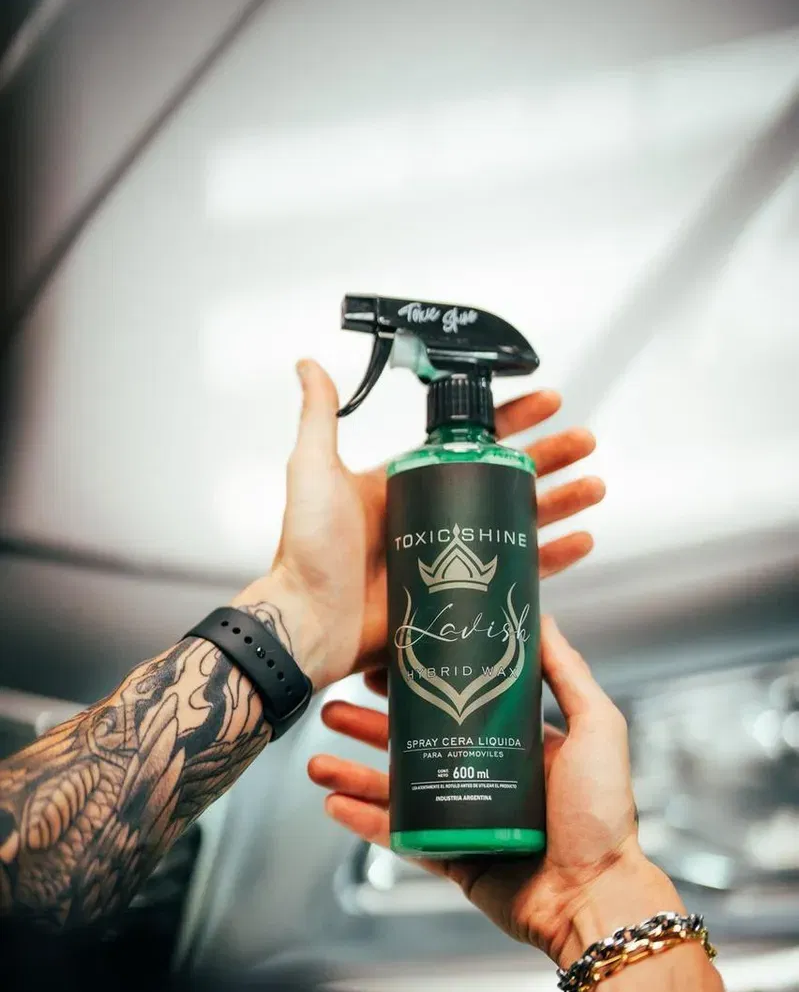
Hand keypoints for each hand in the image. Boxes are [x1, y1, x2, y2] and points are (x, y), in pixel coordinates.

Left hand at [240, 360, 603, 689]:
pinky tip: (579, 543)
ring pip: (520, 522)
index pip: (469, 441)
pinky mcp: (462, 595)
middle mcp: (434, 515)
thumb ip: (319, 418)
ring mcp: (452, 557)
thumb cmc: (308, 554)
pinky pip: (517, 572)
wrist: (311, 625)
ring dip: (560, 504)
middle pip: (507, 477)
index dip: (512, 420)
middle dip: (551, 459)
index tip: (546, 402)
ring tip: (592, 488)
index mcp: (406, 483)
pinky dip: (552, 558)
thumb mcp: (314, 473)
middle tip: (584, 443)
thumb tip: (310, 365)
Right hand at [309, 617, 670, 965]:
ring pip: (398, 790)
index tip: (380, 666)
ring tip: (316, 760)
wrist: (596, 896)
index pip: (455, 702)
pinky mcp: (453, 858)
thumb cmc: (602, 815)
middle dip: (369, 728)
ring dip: (355, 773)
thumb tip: (542, 617)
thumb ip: (568, 674)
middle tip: (333, 711)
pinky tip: (333, 803)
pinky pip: (400, 836)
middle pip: (415, 744)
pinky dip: (365, 821)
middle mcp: (486, 776)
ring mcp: (465, 819)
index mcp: (517, 744)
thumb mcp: (596, 728)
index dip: (416, 685)